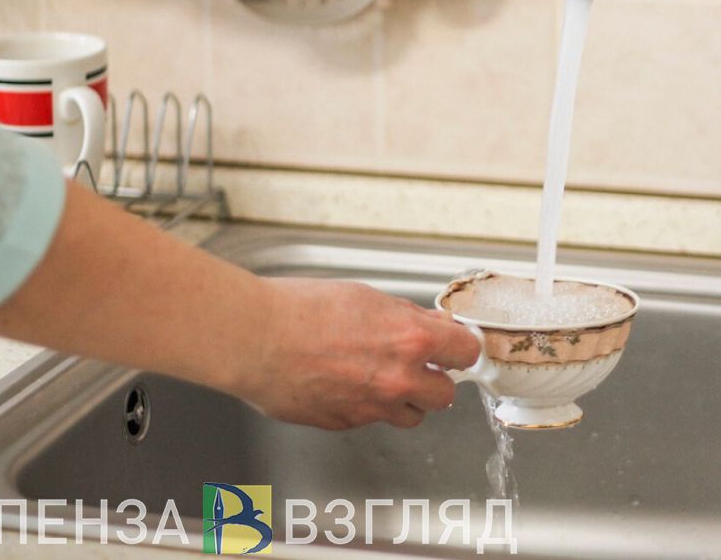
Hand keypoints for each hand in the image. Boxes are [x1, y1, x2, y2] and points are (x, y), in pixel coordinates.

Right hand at [232, 277, 479, 429]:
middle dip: (435, 380)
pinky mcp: (346, 424)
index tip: (455, 345)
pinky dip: (369, 406)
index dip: (461, 347)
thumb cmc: (300, 309)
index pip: (466, 352)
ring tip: (380, 377)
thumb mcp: (366, 297)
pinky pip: (373, 420)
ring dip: (406, 400)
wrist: (254, 338)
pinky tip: (346, 384)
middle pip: (445, 395)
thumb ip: (406, 316)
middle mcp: (399, 378)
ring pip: (413, 416)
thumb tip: (431, 323)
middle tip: (419, 365)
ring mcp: (373, 407)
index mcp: (411, 339)